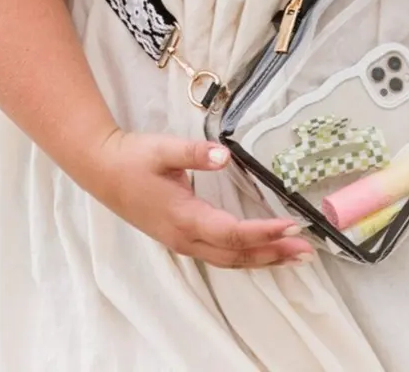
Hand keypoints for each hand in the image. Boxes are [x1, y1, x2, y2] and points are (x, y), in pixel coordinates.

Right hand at [87, 130, 314, 268]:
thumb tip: (224, 155)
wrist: (102, 170)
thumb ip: (195, 152)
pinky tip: (260, 252)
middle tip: (307, 250)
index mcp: (184, 217)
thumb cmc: (133, 158)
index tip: (292, 225)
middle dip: (273, 253)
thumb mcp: (163, 149)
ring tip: (293, 256)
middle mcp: (185, 237)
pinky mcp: (180, 238)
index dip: (264, 232)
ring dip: (262, 259)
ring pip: (229, 260)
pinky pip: (219, 255)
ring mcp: (182, 241)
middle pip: (236, 255)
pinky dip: (245, 256)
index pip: (232, 233)